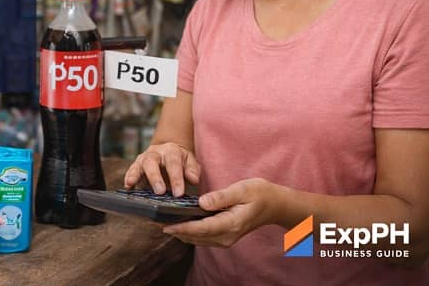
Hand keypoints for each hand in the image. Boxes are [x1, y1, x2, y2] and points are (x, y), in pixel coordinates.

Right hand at [124, 142, 199, 196]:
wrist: (169, 151)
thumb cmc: (181, 161)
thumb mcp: (190, 162)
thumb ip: (192, 170)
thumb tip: (193, 179)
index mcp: (171, 151)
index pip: (173, 163)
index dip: (176, 178)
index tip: (178, 194)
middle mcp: (155, 153)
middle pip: (152, 161)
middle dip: (155, 177)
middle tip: (160, 192)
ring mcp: (144, 158)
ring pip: (139, 164)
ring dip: (135, 174)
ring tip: (131, 183)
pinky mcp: (136, 166)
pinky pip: (131, 170)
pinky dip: (128, 177)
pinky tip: (127, 186)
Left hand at [163, 178, 280, 246]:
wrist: (275, 205)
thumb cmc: (259, 193)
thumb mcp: (242, 189)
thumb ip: (221, 197)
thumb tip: (201, 202)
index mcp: (232, 223)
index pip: (202, 228)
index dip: (182, 228)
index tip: (165, 225)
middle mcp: (227, 235)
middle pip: (196, 236)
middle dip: (175, 230)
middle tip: (154, 222)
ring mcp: (226, 238)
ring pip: (197, 239)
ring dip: (180, 232)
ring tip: (160, 222)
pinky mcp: (224, 236)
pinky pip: (202, 237)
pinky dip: (188, 232)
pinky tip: (177, 223)